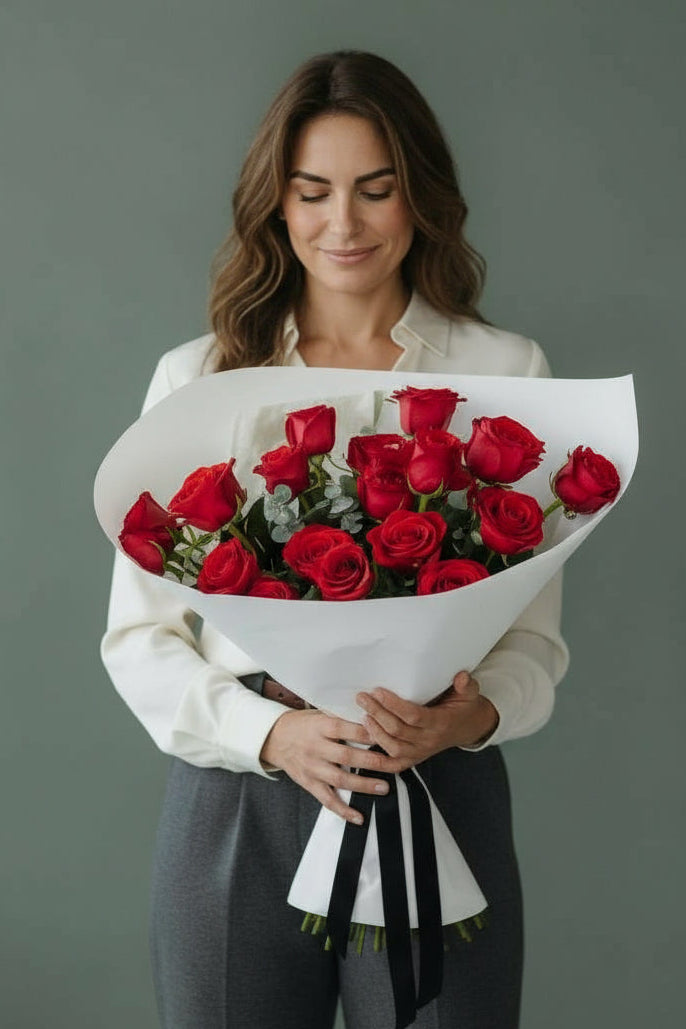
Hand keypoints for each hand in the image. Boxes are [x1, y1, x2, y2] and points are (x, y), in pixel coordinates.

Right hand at [259, 709, 393, 824]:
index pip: (346, 729)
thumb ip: (341, 718)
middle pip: (346, 756)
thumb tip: (372, 718)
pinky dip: (343, 810)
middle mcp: (315, 747)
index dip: (366, 733)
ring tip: (383, 788)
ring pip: (339, 779)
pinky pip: (327, 800)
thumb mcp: (319, 713)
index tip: (387, 736)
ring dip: (363, 785)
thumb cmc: (303, 724)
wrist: (274, 737)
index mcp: (320, 727)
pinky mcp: (308, 783)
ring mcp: (312, 767)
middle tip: (393, 765)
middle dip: (371, 761)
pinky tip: (358, 817)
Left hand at [355, 671, 498, 772]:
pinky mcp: (415, 759)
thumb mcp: (470, 693)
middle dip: (378, 714)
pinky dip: (379, 760)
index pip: (413, 716)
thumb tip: (461, 676)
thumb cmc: (465, 707)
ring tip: (363, 715)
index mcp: (441, 722)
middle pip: (398, 731)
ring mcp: (421, 752)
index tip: (378, 691)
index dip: (394, 705)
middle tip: (362, 698)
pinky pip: (395, 765)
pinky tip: (366, 745)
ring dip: (375, 733)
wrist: (471, 728)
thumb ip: (467, 685)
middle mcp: (429, 740)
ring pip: (394, 748)